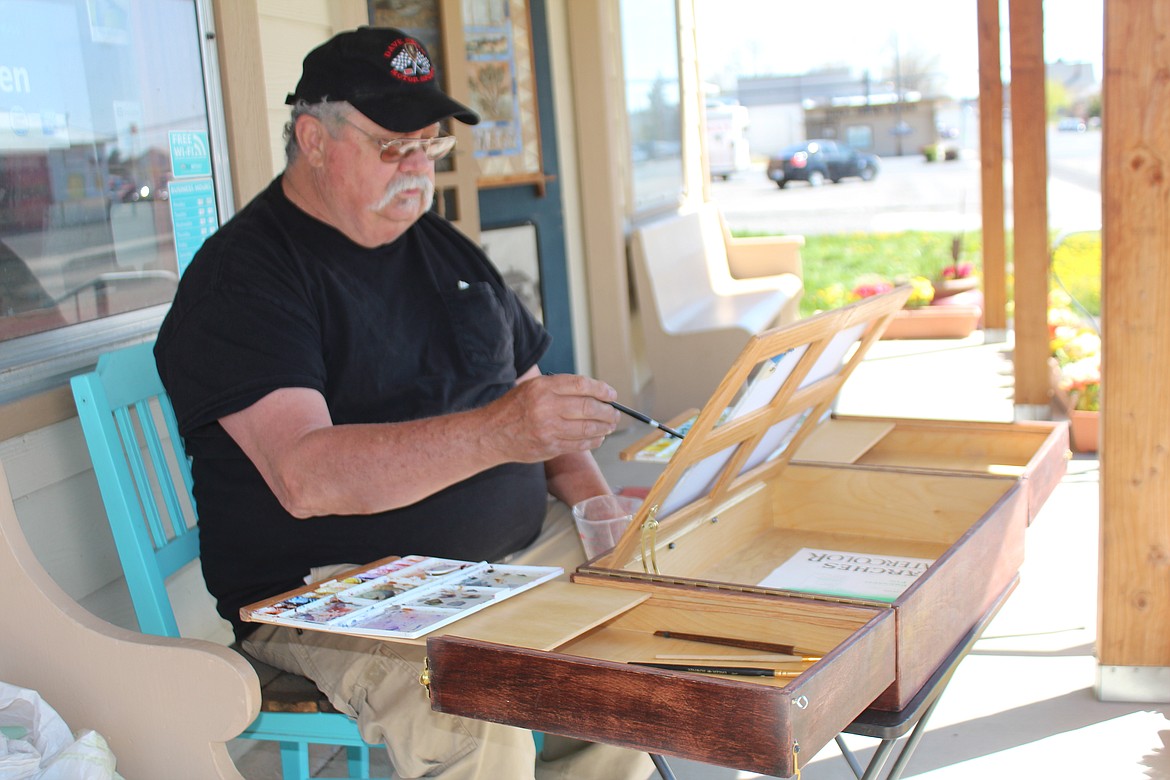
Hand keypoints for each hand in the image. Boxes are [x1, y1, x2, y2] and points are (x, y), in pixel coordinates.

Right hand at [481, 372, 620, 462]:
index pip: (581, 385)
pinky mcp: (550, 447)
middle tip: (615, 413)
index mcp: (542, 387)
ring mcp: (548, 429)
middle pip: (589, 408)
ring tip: (609, 425)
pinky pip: (579, 445)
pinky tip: (598, 437)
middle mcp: (546, 407)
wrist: (491, 434)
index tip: (612, 394)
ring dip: (604, 427)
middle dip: (608, 411)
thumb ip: (560, 388)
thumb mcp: (532, 387)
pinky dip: (593, 441)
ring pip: (588, 428)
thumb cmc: (514, 408)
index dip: (602, 390)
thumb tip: (595, 394)